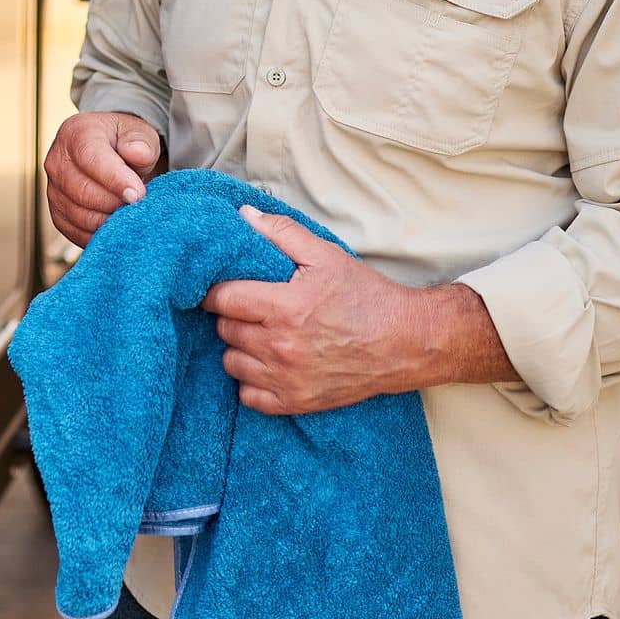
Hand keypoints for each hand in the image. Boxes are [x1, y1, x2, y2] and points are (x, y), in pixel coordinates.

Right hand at [43, 111, 160, 246]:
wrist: (109, 154)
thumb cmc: (124, 143)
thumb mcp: (139, 133)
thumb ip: (141, 141)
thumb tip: (137, 153)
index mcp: (76, 133)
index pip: (91, 159)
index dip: (115, 180)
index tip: (138, 195)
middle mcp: (57, 161)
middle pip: (83, 192)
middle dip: (115, 203)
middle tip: (138, 205)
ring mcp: (53, 190)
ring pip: (80, 216)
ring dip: (109, 220)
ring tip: (128, 212)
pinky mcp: (57, 214)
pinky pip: (76, 232)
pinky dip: (98, 234)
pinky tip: (115, 224)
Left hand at [202, 207, 438, 415]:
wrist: (404, 342)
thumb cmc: (364, 296)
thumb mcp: (325, 255)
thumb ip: (281, 233)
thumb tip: (242, 216)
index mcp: (285, 307)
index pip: (222, 300)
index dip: (215, 291)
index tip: (219, 287)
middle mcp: (281, 347)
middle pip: (225, 330)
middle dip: (232, 316)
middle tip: (250, 308)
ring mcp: (288, 379)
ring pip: (232, 363)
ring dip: (240, 348)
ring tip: (260, 335)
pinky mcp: (296, 402)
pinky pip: (249, 397)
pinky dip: (252, 381)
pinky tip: (268, 364)